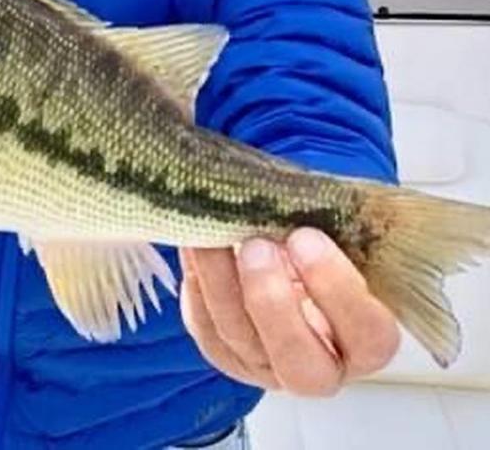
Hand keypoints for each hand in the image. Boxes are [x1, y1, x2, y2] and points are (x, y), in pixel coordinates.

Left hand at [180, 228, 399, 394]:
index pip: (366, 331)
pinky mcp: (226, 354)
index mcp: (365, 340)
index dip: (336, 288)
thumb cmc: (322, 248)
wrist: (291, 264)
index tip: (305, 237)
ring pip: (240, 338)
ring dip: (221, 282)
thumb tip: (296, 194)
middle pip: (299, 359)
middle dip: (272, 301)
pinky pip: (206, 327)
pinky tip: (196, 248)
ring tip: (211, 236)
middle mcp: (319, 367)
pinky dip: (198, 285)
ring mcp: (268, 366)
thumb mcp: (338, 238)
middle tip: (257, 244)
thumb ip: (327, 225)